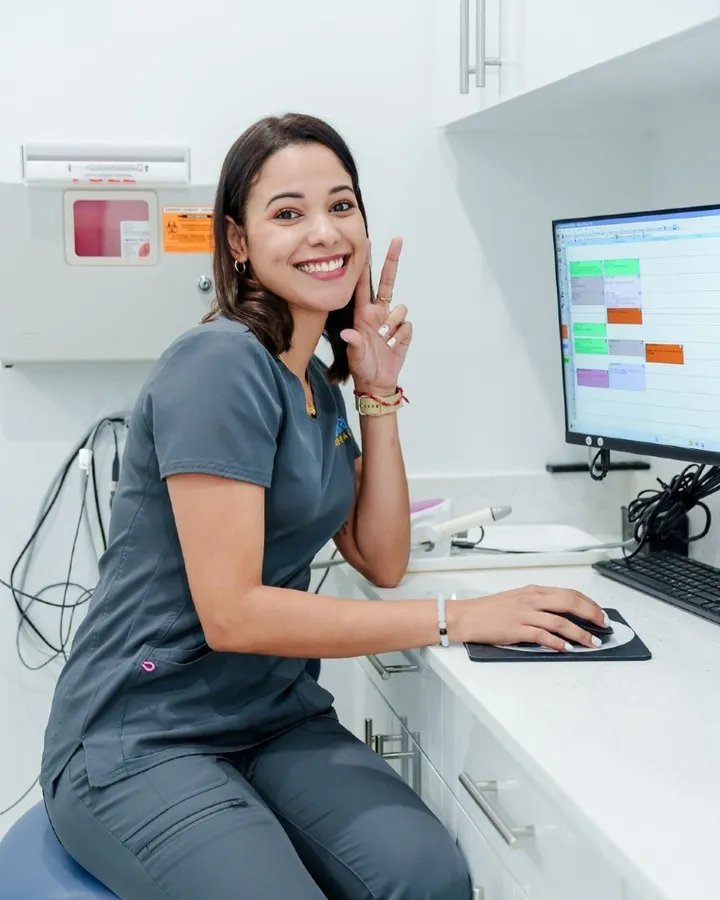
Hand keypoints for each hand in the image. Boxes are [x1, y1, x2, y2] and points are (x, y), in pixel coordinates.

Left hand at [341, 237, 411, 393]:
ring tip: (385, 340)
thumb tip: (349, 334)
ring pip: (400, 308)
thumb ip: (354, 344)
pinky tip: (393, 346)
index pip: (363, 285)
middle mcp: (377, 313)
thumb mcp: (354, 356)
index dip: (364, 266)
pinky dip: (401, 337)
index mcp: (362, 314)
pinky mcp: (403, 332)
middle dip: (392, 262)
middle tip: (397, 240)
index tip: (366, 244)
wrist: (377, 382)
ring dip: (393, 324)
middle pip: (387, 283)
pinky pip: (407, 326)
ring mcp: (391, 322)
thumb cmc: (362, 367)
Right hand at [449, 585, 607, 651]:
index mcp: (533, 591)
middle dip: (591, 614)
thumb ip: (538, 604)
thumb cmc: (489, 610)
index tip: (599, 613)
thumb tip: (561, 615)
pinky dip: (558, 642)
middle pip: (570, 603)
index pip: (568, 593)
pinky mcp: (518, 629)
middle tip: (603, 625)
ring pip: (561, 622)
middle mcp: (532, 600)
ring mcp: (525, 614)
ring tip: (592, 642)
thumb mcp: (517, 599)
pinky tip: (567, 648)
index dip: (588, 603)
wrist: (466, 616)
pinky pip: (543, 636)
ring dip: (580, 633)